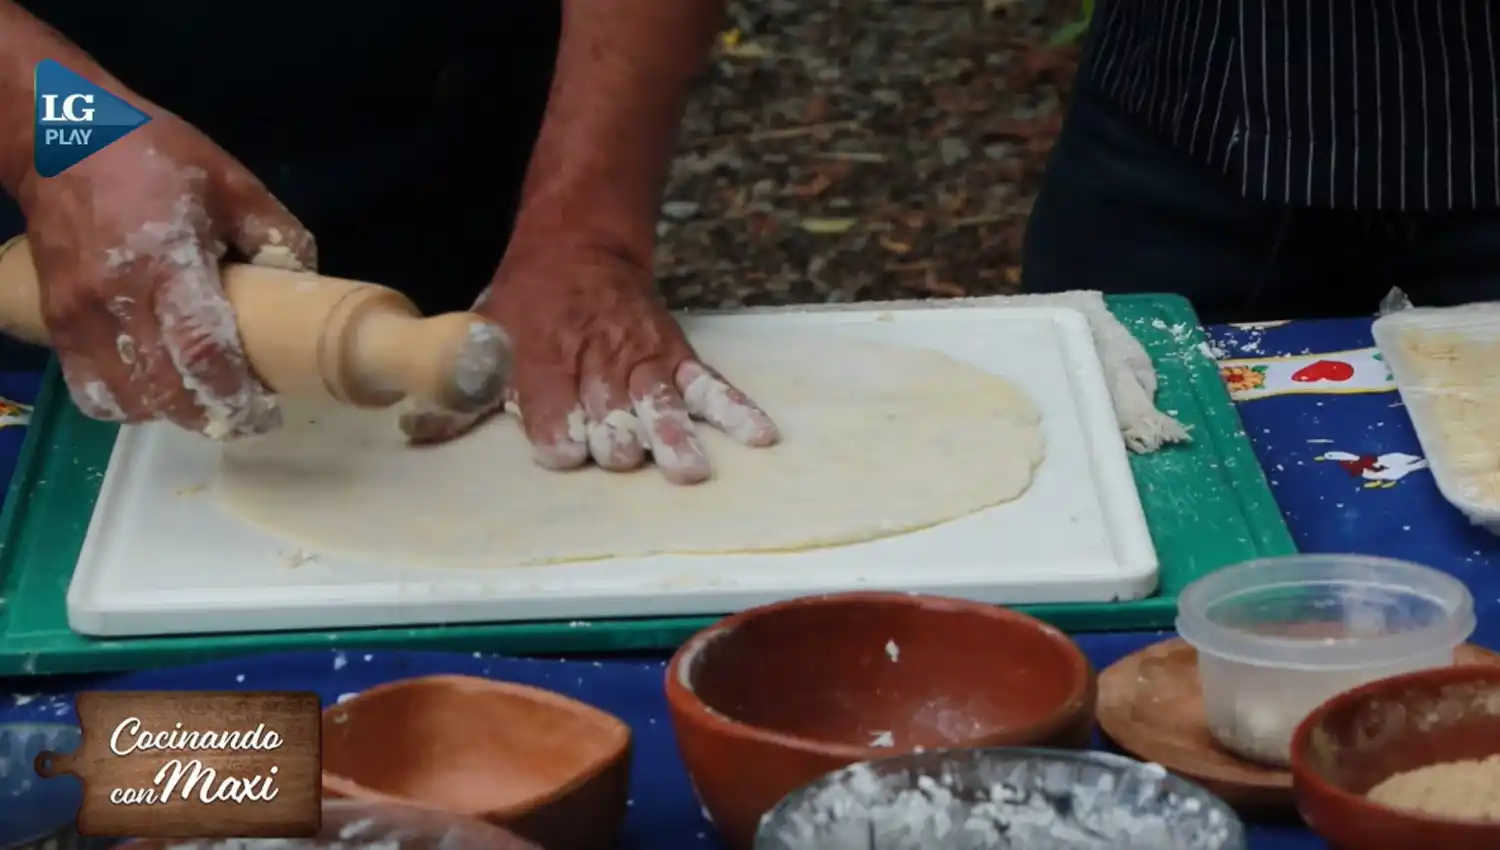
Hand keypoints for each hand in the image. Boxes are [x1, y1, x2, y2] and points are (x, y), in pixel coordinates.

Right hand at [17, 106, 314, 438]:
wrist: (59, 137)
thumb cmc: (153, 156)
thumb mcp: (232, 182)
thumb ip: (276, 234)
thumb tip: (309, 283)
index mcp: (168, 262)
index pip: (204, 351)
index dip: (236, 393)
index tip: (266, 410)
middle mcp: (119, 298)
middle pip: (166, 391)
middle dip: (211, 416)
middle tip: (246, 415)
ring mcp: (80, 315)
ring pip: (126, 399)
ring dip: (169, 413)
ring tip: (202, 399)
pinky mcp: (56, 322)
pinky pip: (90, 388)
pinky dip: (125, 402)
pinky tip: (155, 389)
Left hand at [401, 240, 778, 483]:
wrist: (576, 247)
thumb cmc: (524, 306)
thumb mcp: (482, 339)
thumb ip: (459, 396)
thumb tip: (416, 433)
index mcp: (543, 361)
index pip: (553, 405)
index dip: (559, 430)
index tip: (565, 452)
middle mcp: (594, 363)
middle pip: (609, 408)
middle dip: (615, 435)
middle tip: (621, 454)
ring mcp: (639, 361)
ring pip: (658, 401)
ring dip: (672, 434)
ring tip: (689, 469)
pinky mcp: (674, 357)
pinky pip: (708, 386)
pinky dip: (734, 409)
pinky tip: (758, 436)